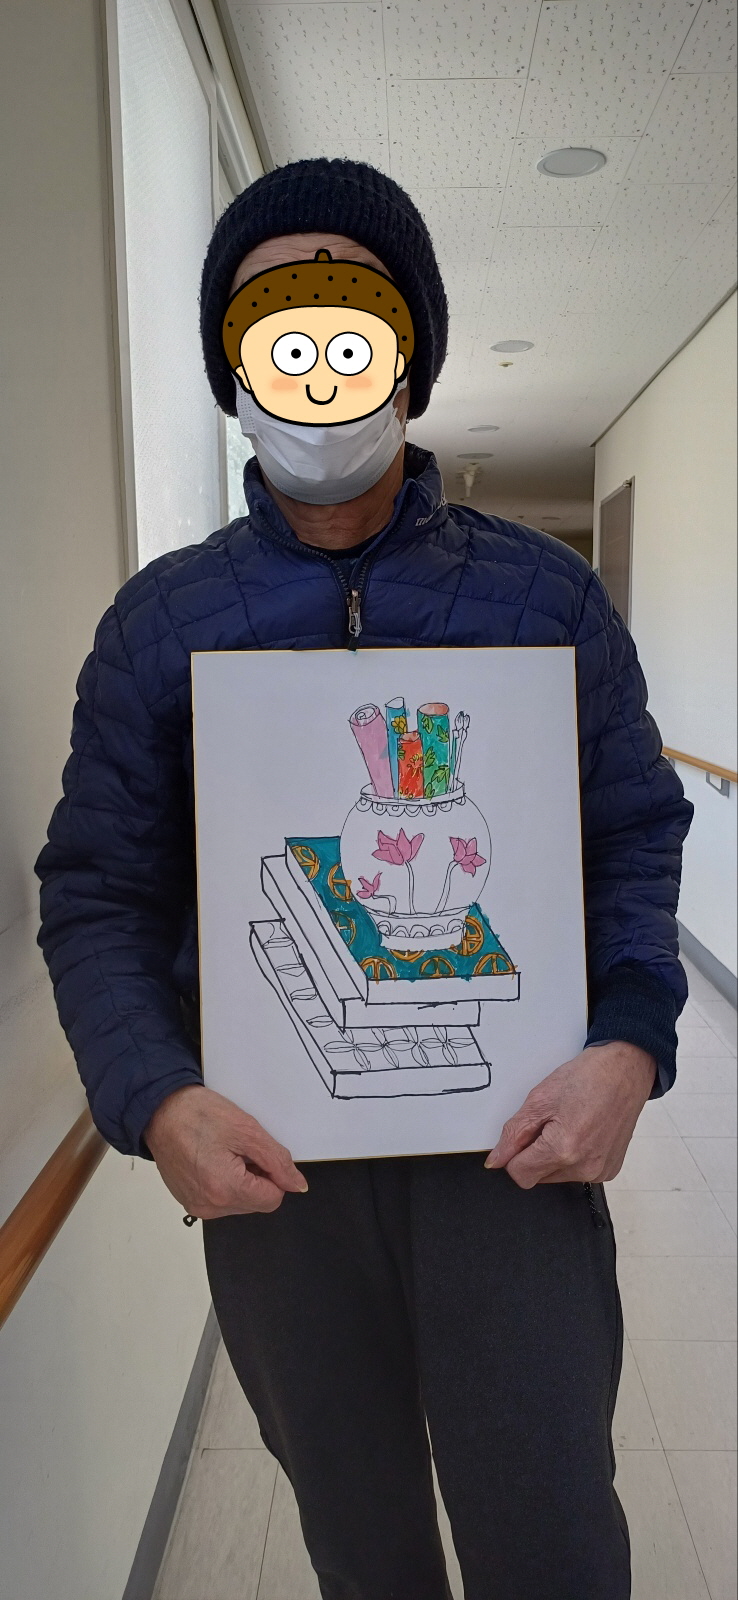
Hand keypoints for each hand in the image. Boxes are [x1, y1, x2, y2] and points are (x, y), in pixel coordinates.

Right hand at [144, 1084, 307, 1218]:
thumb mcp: (247, 1130)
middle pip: (256, 1202)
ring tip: (223, 1152)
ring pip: (240, 1202)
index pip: (272, 1199)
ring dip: (241, 1179)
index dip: (273, 1174)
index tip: (259, 1153)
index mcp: (225, 1189)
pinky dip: (224, 1181)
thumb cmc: (197, 1115)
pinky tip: (213, 1159)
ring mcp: (196, 1206)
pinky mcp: (189, 1201)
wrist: (159, 1112)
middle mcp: (209, 1206)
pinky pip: (221, 1199)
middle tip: (239, 1149)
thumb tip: (296, 1184)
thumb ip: (277, 1161)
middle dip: (256, 1177)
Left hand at [485, 1043, 656, 1188]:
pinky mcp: (608, 1171)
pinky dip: (573, 1156)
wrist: (625, 1072)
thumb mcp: (539, 1098)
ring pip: (556, 1175)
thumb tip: (497, 1159)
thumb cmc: (587, 1078)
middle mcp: (583, 1167)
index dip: (514, 1154)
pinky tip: (583, 1132)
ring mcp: (599, 1172)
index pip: (519, 1174)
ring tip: (569, 1124)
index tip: (523, 1136)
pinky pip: (577, 1172)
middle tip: (549, 1122)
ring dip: (554, 1156)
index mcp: (562, 1149)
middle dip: (535, 1154)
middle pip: (537, 1177)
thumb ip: (514, 1134)